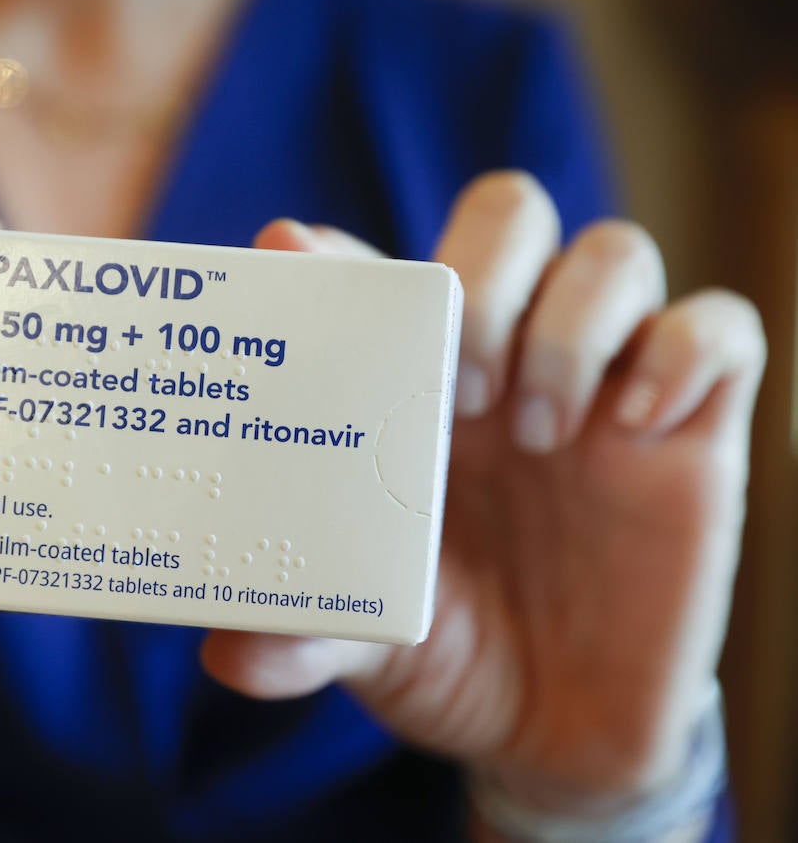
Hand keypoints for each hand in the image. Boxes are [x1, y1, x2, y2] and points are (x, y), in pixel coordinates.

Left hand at [202, 172, 765, 817]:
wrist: (556, 730)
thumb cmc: (445, 654)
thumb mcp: (365, 647)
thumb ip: (303, 639)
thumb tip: (225, 653)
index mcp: (411, 390)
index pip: (379, 269)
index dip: (337, 250)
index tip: (287, 255)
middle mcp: (506, 364)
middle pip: (508, 215)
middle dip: (483, 276)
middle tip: (460, 391)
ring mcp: (602, 389)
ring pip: (616, 253)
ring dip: (571, 325)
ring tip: (535, 433)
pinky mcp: (691, 432)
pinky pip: (721, 330)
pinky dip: (683, 353)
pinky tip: (635, 429)